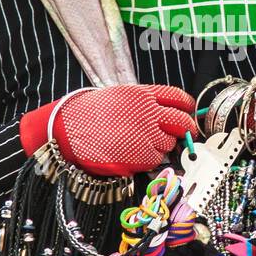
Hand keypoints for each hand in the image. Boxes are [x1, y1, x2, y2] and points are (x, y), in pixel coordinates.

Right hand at [52, 84, 195, 176]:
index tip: (187, 112)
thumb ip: (145, 103)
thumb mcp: (120, 96)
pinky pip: (155, 160)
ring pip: (169, 143)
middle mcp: (149, 114)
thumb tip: (166, 112)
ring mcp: (146, 136)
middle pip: (182, 123)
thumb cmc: (90, 113)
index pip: (179, 98)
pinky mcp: (141, 156)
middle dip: (186, 130)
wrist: (68, 130)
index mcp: (144, 95)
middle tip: (183, 134)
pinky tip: (133, 153)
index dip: (186, 107)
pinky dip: (149, 159)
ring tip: (141, 142)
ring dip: (162, 145)